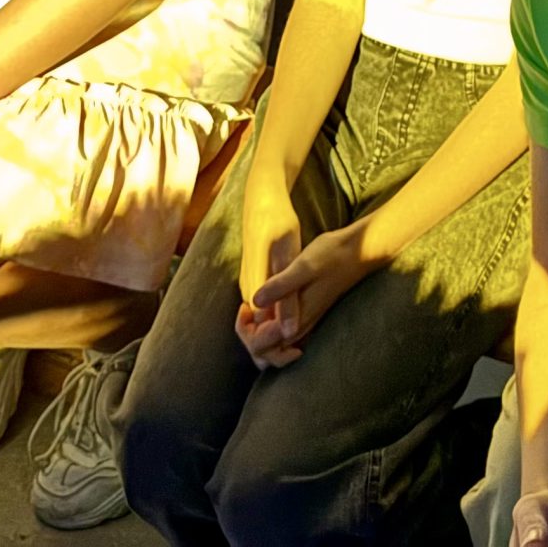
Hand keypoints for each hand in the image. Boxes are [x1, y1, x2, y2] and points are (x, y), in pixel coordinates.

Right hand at [236, 175, 301, 339]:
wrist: (262, 196)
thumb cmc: (277, 222)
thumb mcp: (288, 259)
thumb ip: (287, 297)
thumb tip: (288, 332)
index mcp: (255, 290)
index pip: (258, 337)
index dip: (275, 349)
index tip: (297, 350)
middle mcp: (247, 289)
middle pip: (254, 334)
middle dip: (273, 348)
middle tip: (299, 348)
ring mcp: (248, 281)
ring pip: (258, 321)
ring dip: (275, 333)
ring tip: (300, 337)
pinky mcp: (254, 274)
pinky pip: (261, 307)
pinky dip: (274, 318)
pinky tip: (293, 315)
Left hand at [241, 219, 371, 366]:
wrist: (357, 252)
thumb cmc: (331, 257)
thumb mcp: (303, 267)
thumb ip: (281, 286)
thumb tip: (254, 302)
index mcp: (296, 322)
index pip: (260, 348)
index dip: (245, 332)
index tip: (245, 307)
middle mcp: (299, 329)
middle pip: (264, 353)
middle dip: (248, 336)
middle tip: (245, 308)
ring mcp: (304, 323)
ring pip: (272, 346)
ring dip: (257, 332)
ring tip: (251, 306)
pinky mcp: (306, 315)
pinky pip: (281, 334)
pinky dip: (267, 326)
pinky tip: (264, 303)